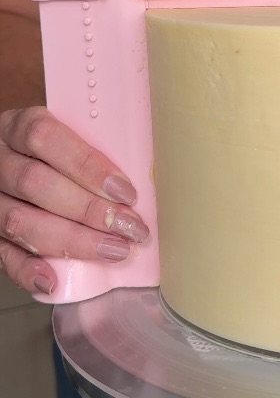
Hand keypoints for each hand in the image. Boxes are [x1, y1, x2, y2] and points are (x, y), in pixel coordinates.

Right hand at [0, 106, 149, 294]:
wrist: (10, 160)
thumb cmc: (54, 149)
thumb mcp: (70, 134)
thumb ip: (93, 148)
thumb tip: (140, 180)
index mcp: (18, 127)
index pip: (46, 138)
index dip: (88, 166)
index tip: (126, 191)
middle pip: (36, 183)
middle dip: (90, 210)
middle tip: (130, 227)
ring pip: (19, 221)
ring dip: (72, 241)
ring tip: (114, 250)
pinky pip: (1, 254)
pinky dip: (27, 270)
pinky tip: (55, 279)